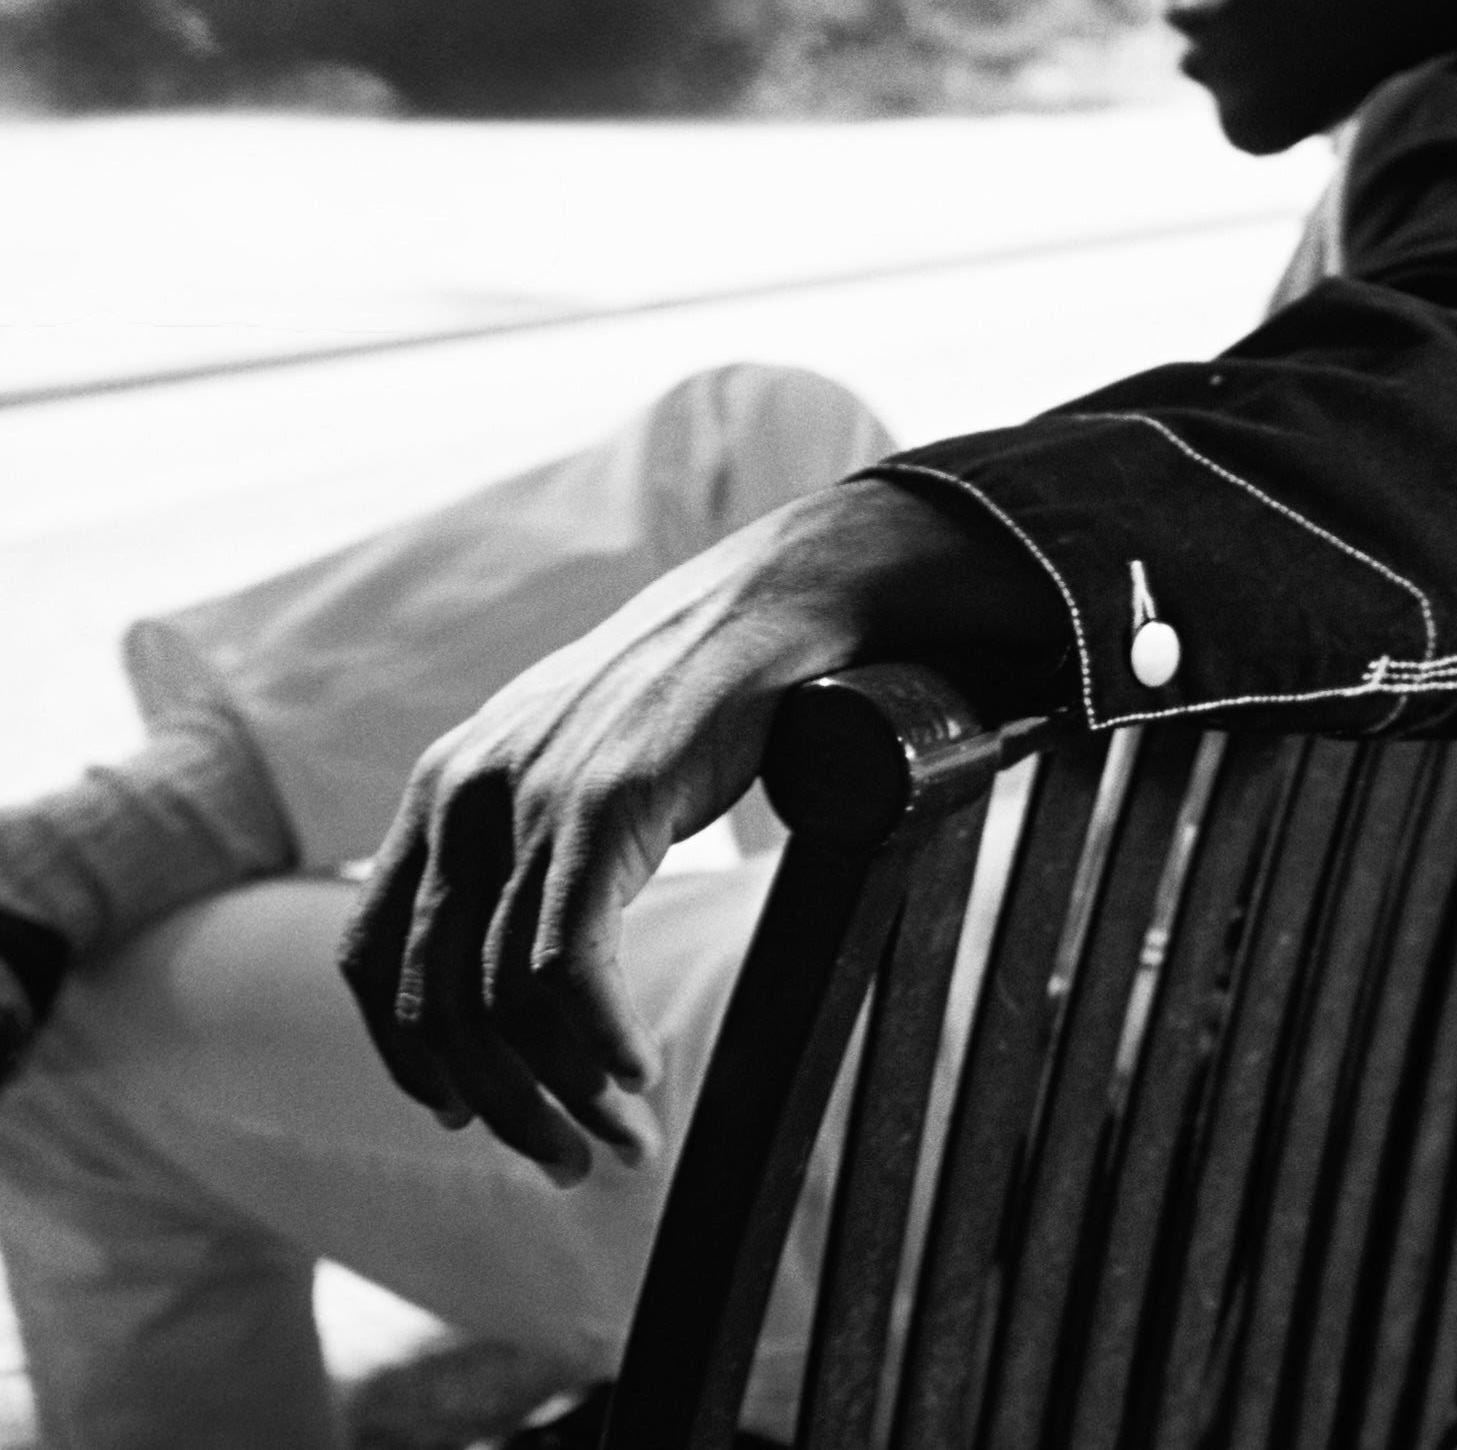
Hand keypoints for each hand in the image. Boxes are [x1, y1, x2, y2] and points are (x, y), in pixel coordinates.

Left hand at [338, 479, 1054, 1182]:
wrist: (778, 597)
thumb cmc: (693, 690)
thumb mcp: (575, 762)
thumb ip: (528, 840)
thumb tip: (529, 952)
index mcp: (443, 788)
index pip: (374, 957)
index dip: (410, 1057)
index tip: (470, 1115)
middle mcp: (462, 793)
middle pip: (433, 1003)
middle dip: (498, 1107)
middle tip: (571, 1163)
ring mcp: (528, 796)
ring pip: (500, 1002)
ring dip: (560, 1095)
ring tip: (625, 1137)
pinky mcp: (603, 802)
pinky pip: (566, 965)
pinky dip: (594, 1043)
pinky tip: (640, 1075)